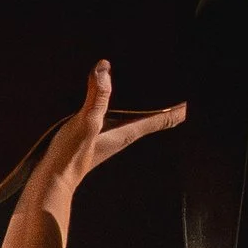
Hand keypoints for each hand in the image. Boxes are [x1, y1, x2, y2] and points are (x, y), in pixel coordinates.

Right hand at [27, 61, 184, 193]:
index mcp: (127, 132)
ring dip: (150, 107)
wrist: (52, 180)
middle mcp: (123, 135)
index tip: (195, 99)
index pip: (162, 119)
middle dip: (169, 106)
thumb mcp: (86, 122)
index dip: (179, 109)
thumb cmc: (71, 155)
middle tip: (183, 90)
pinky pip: (118, 119)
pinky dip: (127, 109)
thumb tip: (104, 67)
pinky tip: (119, 101)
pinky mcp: (95, 137)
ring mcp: (110, 137)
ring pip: (138, 119)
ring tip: (160, 92)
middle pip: (154, 119)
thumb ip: (97, 97)